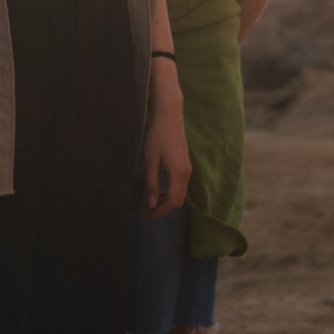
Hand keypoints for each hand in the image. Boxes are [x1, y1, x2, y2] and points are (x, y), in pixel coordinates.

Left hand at [140, 75, 191, 218]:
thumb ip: (151, 184)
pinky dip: (169, 193)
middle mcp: (186, 174)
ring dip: (165, 202)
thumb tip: (150, 204)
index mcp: (178, 174)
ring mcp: (187, 170)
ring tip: (149, 203)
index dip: (159, 212)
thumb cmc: (157, 136)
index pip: (171, 202)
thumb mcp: (150, 161)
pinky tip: (157, 191)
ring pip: (179, 195)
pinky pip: (179, 186)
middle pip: (178, 202)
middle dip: (163, 210)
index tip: (146, 216)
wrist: (169, 117)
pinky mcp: (185, 166)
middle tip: (146, 213)